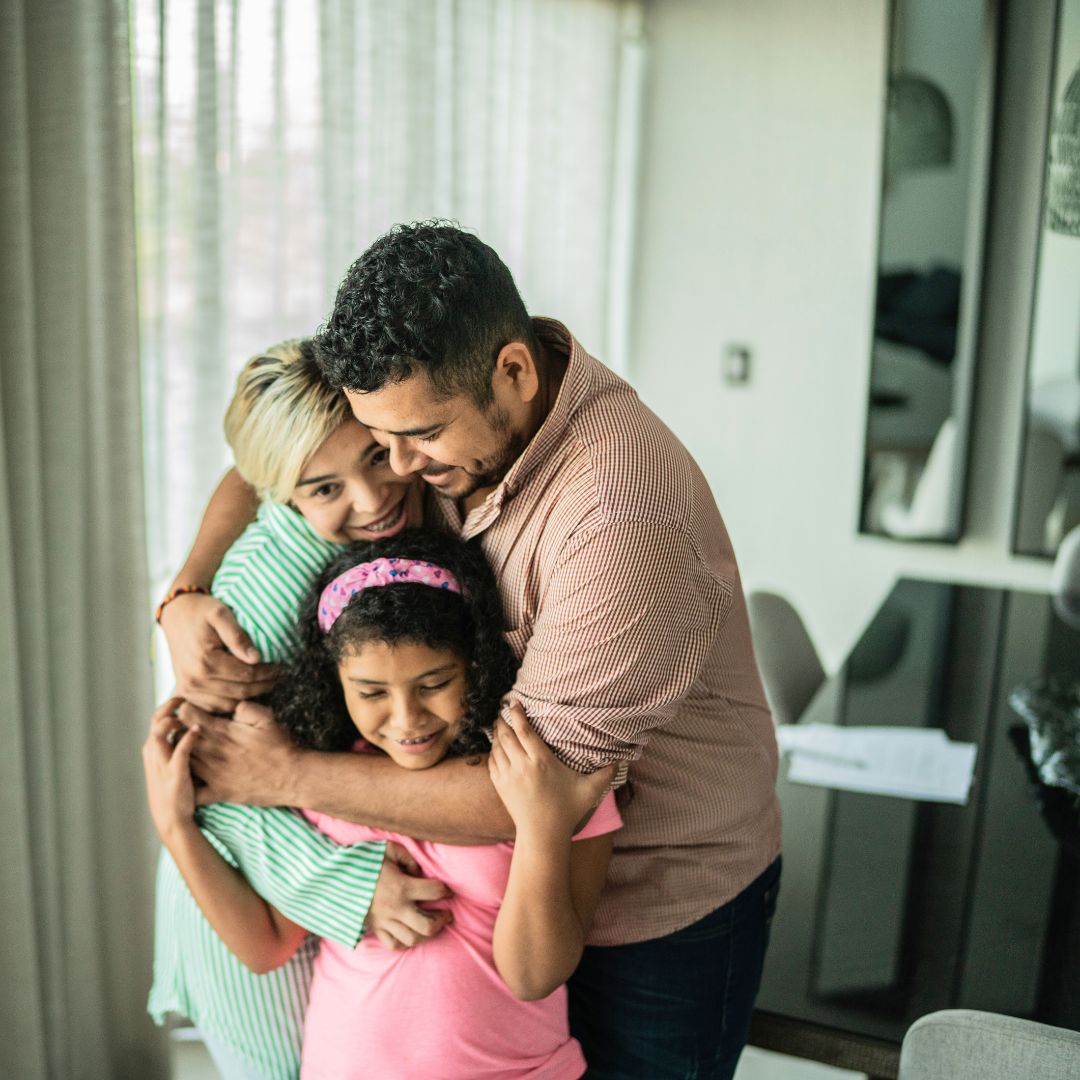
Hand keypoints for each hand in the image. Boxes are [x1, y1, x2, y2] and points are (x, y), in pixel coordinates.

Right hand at [142, 696, 201, 841]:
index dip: (167, 705)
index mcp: (152, 750)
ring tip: (186, 711)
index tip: (183, 696)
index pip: (155, 719)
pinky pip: (180, 750)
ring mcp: (161, 763)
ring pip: (159, 732)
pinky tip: (197, 729)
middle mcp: (153, 753)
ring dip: (172, 719)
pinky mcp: (174, 773)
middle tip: (184, 696)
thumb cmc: (175, 790)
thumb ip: (174, 746)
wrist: (172, 819)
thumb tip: (187, 725)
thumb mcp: (170, 765)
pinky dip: (188, 738)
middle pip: (155, 720)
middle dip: (168, 706)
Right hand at [159, 592, 278, 711]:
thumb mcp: (221, 614)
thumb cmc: (201, 612)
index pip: (246, 675)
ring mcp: (188, 689)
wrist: (177, 615)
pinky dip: (231, 702)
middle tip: (278, 678)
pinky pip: (214, 707)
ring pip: (228, 705)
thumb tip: (256, 658)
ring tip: (264, 684)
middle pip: (240, 692)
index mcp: (205, 661)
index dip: (267, 673)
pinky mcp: (185, 693)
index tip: (280, 668)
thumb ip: (238, 636)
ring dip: (249, 697)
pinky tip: (244, 690)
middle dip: (263, 686)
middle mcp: (194, 680)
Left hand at [185, 701, 299, 805]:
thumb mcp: (267, 718)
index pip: (190, 717)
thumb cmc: (281, 747)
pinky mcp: (219, 792)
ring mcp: (215, 774)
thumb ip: (246, 708)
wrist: (293, 777)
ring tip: (181, 750)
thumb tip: (230, 705)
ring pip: (183, 762)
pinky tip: (188, 778)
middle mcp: (215, 753)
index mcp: (225, 733)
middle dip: (176, 731)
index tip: (185, 709)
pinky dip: (186, 785)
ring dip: (178, 756)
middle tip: (178, 728)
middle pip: (180, 739)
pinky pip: (193, 791)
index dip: (184, 710)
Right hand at [364, 841, 453, 950]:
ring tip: (432, 925)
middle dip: (442, 920)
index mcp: (402, 886)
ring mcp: (385, 921)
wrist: (334, 878)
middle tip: (447, 914)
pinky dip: (405, 942)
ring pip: (412, 939)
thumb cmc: (363, 860)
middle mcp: (396, 908)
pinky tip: (411, 933)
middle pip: (427, 926)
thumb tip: (419, 872)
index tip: (448, 890)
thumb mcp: (388, 849)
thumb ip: (408, 857)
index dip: (446, 890)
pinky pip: (393, 944)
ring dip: (427, 934)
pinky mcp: (375, 929)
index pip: (435, 891)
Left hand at [488, 704, 615, 838]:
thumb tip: (622, 760)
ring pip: (497, 746)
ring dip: (496, 733)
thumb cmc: (567, 811)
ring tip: (499, 723)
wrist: (543, 835)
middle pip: (505, 734)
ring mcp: (508, 776)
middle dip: (502, 719)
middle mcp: (522, 766)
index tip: (514, 702)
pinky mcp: (500, 786)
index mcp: (542, 762)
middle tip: (503, 709)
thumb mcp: (590, 791)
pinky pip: (492, 761)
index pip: (524, 731)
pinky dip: (493, 750)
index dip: (516, 714)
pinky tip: (497, 746)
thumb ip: (606, 774)